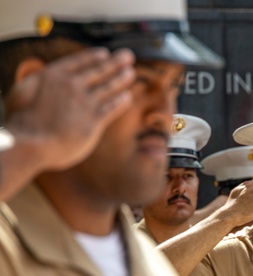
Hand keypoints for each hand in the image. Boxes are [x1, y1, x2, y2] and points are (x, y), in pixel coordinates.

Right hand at [5, 47, 134, 171]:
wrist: (29, 143)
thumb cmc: (21, 120)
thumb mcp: (23, 91)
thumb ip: (38, 82)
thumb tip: (43, 76)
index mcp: (53, 74)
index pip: (79, 61)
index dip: (93, 57)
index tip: (105, 54)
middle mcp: (71, 85)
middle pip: (99, 71)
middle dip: (115, 63)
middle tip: (128, 56)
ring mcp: (84, 102)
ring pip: (109, 87)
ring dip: (122, 79)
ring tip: (130, 73)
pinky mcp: (94, 120)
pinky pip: (112, 107)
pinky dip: (121, 100)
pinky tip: (127, 97)